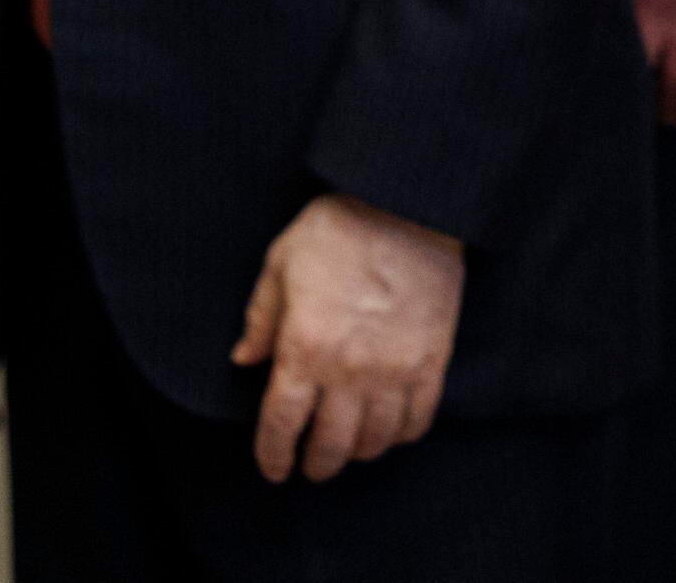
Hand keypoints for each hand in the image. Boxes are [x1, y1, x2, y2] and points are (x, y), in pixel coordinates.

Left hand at [229, 192, 462, 482]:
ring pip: (374, 441)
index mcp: (304, 347)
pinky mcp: (431, 364)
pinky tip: (388, 432)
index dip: (273, 454)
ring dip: (357, 454)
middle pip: (330, 444)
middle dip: (316, 464)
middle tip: (310, 467)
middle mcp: (349, 370)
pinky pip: (416, 421)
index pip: (282, 423)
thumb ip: (261, 319)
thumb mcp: (280, 264)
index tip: (273, 469)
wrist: (406, 206)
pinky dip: (399, 436)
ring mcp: (394, 371)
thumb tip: (244, 360)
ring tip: (348, 450)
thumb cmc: (336, 230)